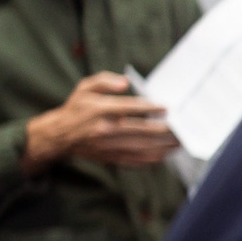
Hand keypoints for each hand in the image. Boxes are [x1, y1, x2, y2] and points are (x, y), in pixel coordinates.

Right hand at [23, 73, 175, 172]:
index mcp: (99, 109)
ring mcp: (108, 145)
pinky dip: (153, 157)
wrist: (59, 136)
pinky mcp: (111, 157)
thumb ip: (105, 81)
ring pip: (142, 147)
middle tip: (182, 126)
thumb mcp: (85, 88)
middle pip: (141, 130)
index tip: (168, 108)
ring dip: (164, 145)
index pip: (130, 107)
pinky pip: (136, 159)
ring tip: (181, 141)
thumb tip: (125, 81)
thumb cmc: (77, 108)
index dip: (151, 107)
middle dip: (164, 129)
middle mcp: (105, 129)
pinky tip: (167, 152)